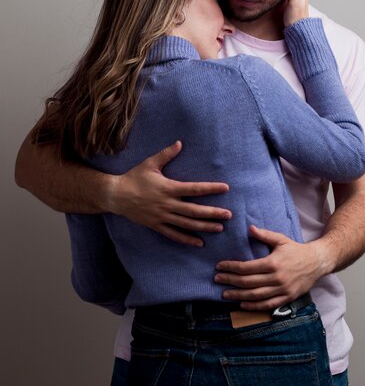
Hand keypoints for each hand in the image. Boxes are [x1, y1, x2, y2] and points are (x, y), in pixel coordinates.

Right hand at [107, 141, 231, 246]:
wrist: (115, 195)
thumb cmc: (134, 177)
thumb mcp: (150, 164)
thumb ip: (166, 154)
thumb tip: (180, 143)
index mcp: (168, 188)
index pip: (194, 189)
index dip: (211, 189)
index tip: (225, 188)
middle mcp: (167, 204)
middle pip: (194, 210)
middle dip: (212, 213)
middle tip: (228, 214)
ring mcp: (162, 217)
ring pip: (187, 224)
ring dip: (204, 226)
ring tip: (220, 228)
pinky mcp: (156, 225)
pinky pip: (174, 235)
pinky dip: (187, 239)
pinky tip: (199, 242)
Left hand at [214, 225, 324, 309]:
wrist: (317, 262)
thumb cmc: (296, 250)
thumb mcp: (281, 239)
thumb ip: (264, 235)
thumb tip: (250, 228)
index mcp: (273, 263)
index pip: (246, 267)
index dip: (231, 268)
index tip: (220, 266)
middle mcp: (276, 278)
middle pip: (248, 282)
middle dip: (230, 281)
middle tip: (217, 279)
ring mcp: (282, 290)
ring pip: (255, 295)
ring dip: (238, 295)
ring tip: (225, 294)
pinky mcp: (287, 298)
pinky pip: (268, 305)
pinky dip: (254, 306)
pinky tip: (242, 304)